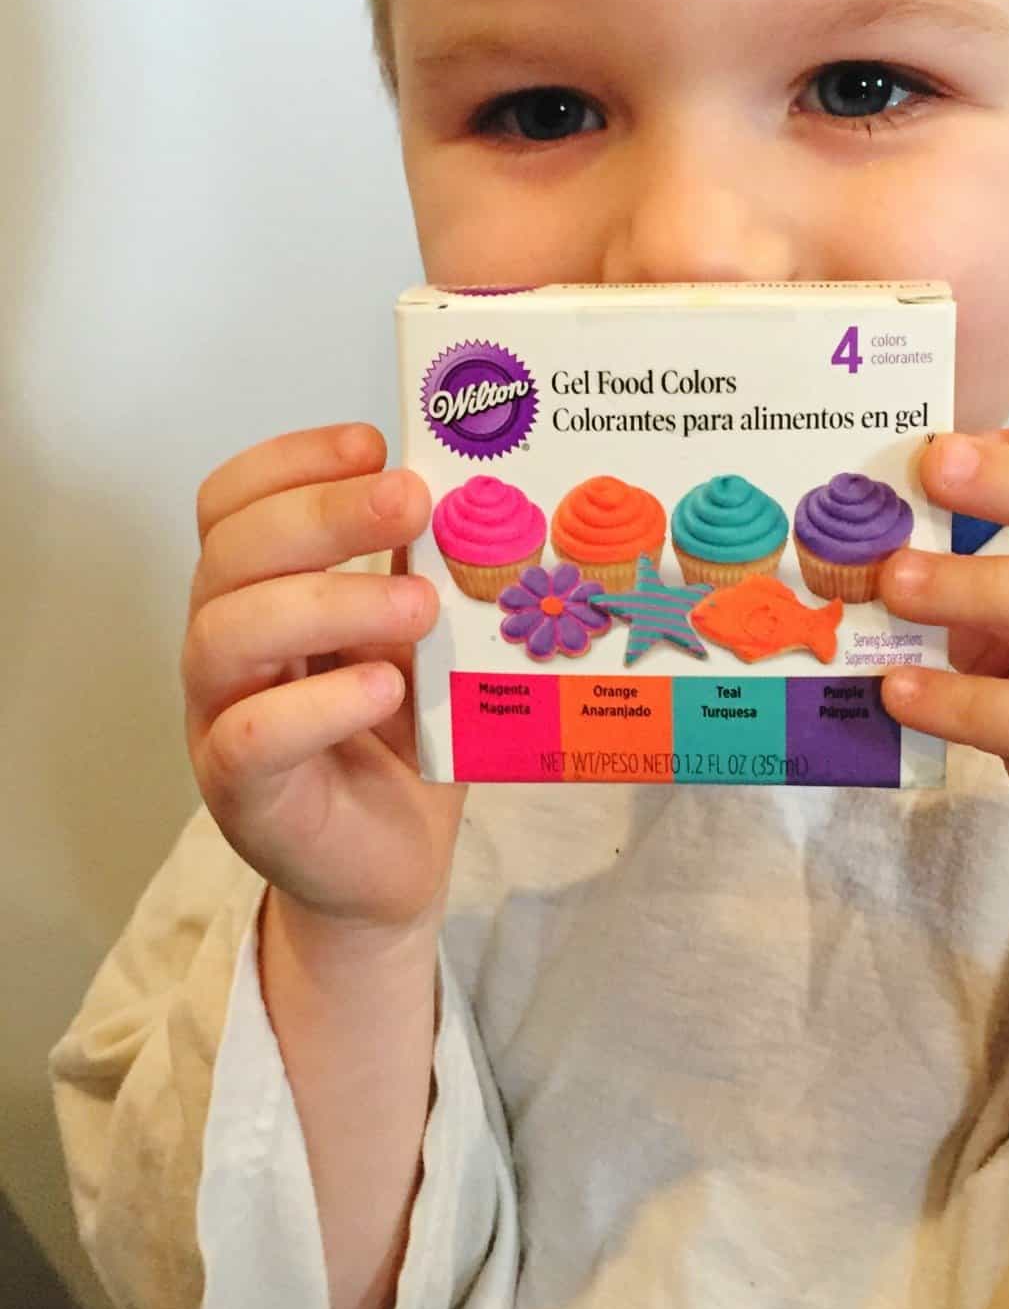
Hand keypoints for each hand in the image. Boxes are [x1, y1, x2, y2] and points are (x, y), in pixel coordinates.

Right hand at [182, 423, 466, 930]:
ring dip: (329, 602)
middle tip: (412, 501)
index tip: (374, 443)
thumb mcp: (423, 640)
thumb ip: (428, 574)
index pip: (234, 502)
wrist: (392, 865)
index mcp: (260, 591)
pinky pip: (252, 738)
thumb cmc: (402, 741)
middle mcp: (225, 644)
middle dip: (324, 513)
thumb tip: (486, 497)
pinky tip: (385, 690)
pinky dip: (318, 706)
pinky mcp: (243, 794)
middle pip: (232, 551)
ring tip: (419, 606)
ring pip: (228, 634)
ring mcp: (221, 718)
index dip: (292, 460)